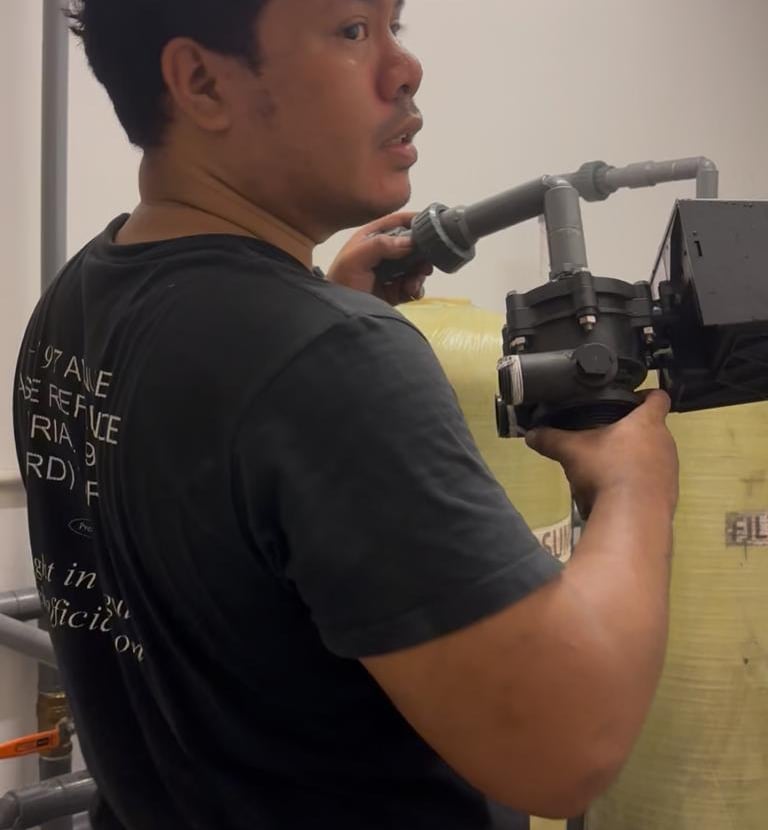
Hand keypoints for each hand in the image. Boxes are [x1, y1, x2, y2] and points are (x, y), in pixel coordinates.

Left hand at [326, 212, 432, 305]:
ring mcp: (390, 273)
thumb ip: (380, 245)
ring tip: (413, 283)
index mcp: (372, 238)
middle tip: (425, 264)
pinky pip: (413, 286)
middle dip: (422, 254)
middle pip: (412, 246)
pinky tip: (412, 292)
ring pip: (415, 267)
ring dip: (419, 274)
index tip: (433, 224)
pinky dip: (416, 289)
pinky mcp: (394, 291)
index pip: (397, 222)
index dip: (415, 220)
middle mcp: (383, 253)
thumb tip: (410, 242)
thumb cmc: (342, 282)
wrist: (338, 315)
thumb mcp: (356, 259)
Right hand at [525, 391, 678, 518]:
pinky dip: (637, 483)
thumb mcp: (571, 452)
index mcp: (647, 423)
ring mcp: (670, 471)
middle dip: (631, 432)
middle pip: (653, 429)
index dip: (646, 394)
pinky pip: (653, 482)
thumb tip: (532, 435)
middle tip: (606, 437)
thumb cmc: (606, 471)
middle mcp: (666, 443)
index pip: (658, 397)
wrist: (632, 517)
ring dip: (634, 459)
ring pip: (653, 457)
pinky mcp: (668, 495)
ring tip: (608, 468)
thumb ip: (551, 440)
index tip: (631, 399)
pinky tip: (616, 493)